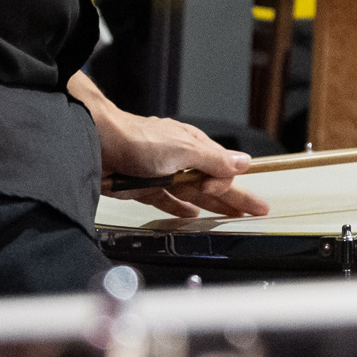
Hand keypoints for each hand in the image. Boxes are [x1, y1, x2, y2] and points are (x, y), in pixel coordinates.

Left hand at [101, 112, 268, 218]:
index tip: (223, 193)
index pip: (223, 168)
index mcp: (194, 146)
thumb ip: (214, 160)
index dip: (229, 184)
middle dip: (235, 197)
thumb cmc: (139, 140)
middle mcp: (181, 159)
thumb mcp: (183, 150)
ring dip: (212, 204)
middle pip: (213, 183)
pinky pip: (169, 201)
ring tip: (230, 216)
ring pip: (194, 194)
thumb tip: (244, 162)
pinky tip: (192, 216)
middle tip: (258, 210)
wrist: (98, 144)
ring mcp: (163, 174)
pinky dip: (181, 208)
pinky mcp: (145, 188)